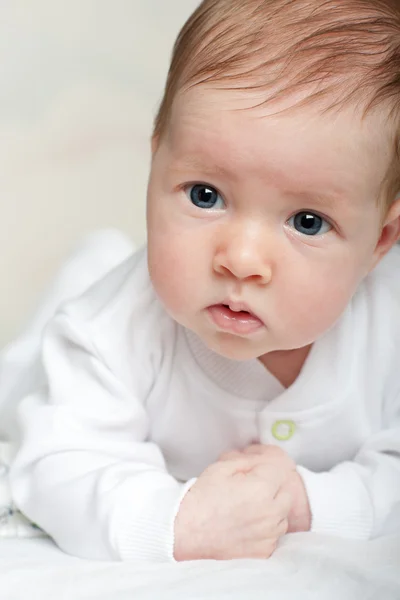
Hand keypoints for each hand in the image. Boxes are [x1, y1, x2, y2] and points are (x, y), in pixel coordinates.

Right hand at [174, 453, 291, 560]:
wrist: (185, 533)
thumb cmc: (201, 499)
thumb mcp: (222, 467)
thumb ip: (249, 461)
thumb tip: (263, 462)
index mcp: (261, 489)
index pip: (279, 471)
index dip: (265, 468)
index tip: (254, 472)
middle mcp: (270, 513)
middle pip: (285, 493)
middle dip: (272, 488)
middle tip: (251, 489)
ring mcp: (268, 536)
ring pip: (282, 516)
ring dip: (272, 509)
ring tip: (248, 508)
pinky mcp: (264, 552)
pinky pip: (274, 536)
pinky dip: (266, 529)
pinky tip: (247, 525)